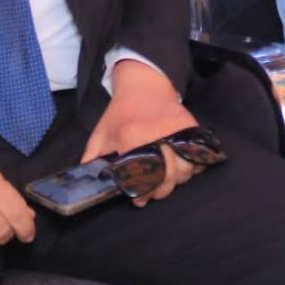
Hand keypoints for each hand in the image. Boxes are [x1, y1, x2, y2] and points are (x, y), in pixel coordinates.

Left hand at [81, 60, 198, 205]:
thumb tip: (86, 183)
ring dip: (177, 180)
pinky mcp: (191, 128)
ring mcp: (177, 132)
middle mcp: (157, 136)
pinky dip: (193, 166)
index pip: (142, 177)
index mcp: (131, 138)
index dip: (142, 193)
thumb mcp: (101, 133)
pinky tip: (182, 166)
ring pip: (185, 170)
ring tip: (167, 178)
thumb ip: (92, 159)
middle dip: (160, 191)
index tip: (139, 200)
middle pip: (168, 178)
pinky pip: (198, 156)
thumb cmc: (121, 112)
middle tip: (153, 192)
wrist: (144, 84)